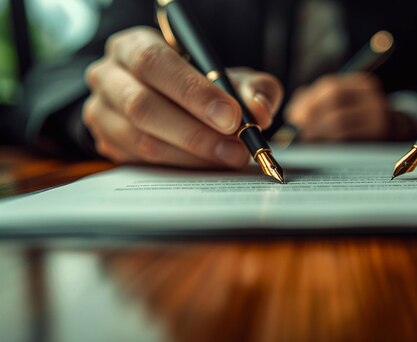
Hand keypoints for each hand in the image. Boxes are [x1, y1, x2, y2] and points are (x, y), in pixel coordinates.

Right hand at [84, 27, 282, 167]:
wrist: (171, 102)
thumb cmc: (200, 84)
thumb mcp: (230, 77)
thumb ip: (252, 88)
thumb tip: (260, 111)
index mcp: (133, 46)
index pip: (154, 63)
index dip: (193, 92)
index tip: (231, 116)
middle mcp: (109, 76)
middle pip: (142, 105)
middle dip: (195, 131)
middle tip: (235, 147)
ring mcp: (102, 113)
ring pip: (142, 140)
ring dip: (191, 155)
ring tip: (229, 158)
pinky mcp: (107, 144)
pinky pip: (142, 162)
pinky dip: (180, 166)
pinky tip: (208, 165)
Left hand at [285, 73, 388, 140]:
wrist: (394, 135)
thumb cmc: (358, 120)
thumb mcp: (344, 104)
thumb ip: (317, 102)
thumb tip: (294, 113)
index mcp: (363, 84)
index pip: (330, 86)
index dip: (308, 101)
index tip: (293, 116)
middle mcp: (373, 97)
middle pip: (335, 100)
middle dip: (311, 115)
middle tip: (298, 131)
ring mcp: (378, 117)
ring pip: (340, 121)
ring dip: (318, 131)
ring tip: (307, 140)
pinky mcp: (379, 138)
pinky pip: (348, 141)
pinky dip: (330, 144)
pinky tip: (321, 149)